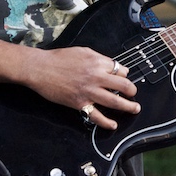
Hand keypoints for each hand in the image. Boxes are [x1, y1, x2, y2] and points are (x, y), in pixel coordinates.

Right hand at [21, 46, 138, 130]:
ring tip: (134, 108)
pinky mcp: (80, 104)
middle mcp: (96, 77)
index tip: (123, 78)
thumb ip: (98, 59)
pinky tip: (113, 124)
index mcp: (98, 62)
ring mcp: (89, 92)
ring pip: (115, 102)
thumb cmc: (59, 58)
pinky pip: (97, 116)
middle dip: (132, 91)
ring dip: (128, 107)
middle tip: (133, 94)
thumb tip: (111, 66)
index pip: (120, 70)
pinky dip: (106, 122)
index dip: (124, 75)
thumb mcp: (82, 51)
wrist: (40, 68)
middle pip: (124, 86)